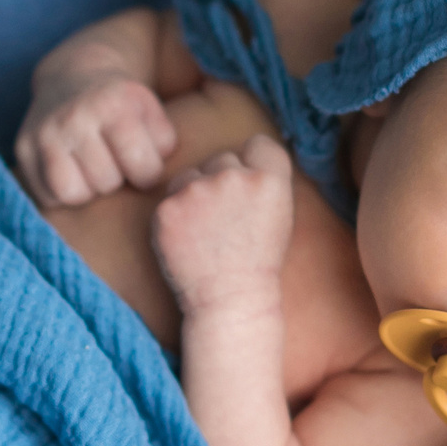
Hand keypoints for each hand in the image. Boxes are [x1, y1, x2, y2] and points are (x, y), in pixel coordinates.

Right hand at [16, 68, 178, 206]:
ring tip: (93, 170)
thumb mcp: (152, 112)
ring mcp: (44, 131)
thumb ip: (164, 144)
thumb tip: (151, 182)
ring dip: (88, 189)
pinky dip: (61, 192)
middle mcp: (74, 116)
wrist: (75, 77)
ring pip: (71, 194)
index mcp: (113, 103)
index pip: (142, 169)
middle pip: (106, 183)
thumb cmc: (122, 106)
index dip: (147, 172)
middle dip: (115, 177)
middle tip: (112, 159)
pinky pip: (46, 195)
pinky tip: (71, 170)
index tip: (142, 161)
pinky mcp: (22, 147)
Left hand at [151, 135, 293, 314]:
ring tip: (206, 232)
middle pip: (222, 158)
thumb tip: (245, 155)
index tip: (249, 188)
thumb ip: (265, 181)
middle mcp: (234, 178)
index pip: (258, 144)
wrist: (230, 301)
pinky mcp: (167, 209)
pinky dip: (175, 217)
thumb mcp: (279, 216)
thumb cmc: (257, 262)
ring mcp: (197, 191)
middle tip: (226, 220)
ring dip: (194, 194)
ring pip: (190, 175)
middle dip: (221, 180)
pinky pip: (169, 199)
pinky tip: (188, 242)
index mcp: (270, 180)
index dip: (253, 163)